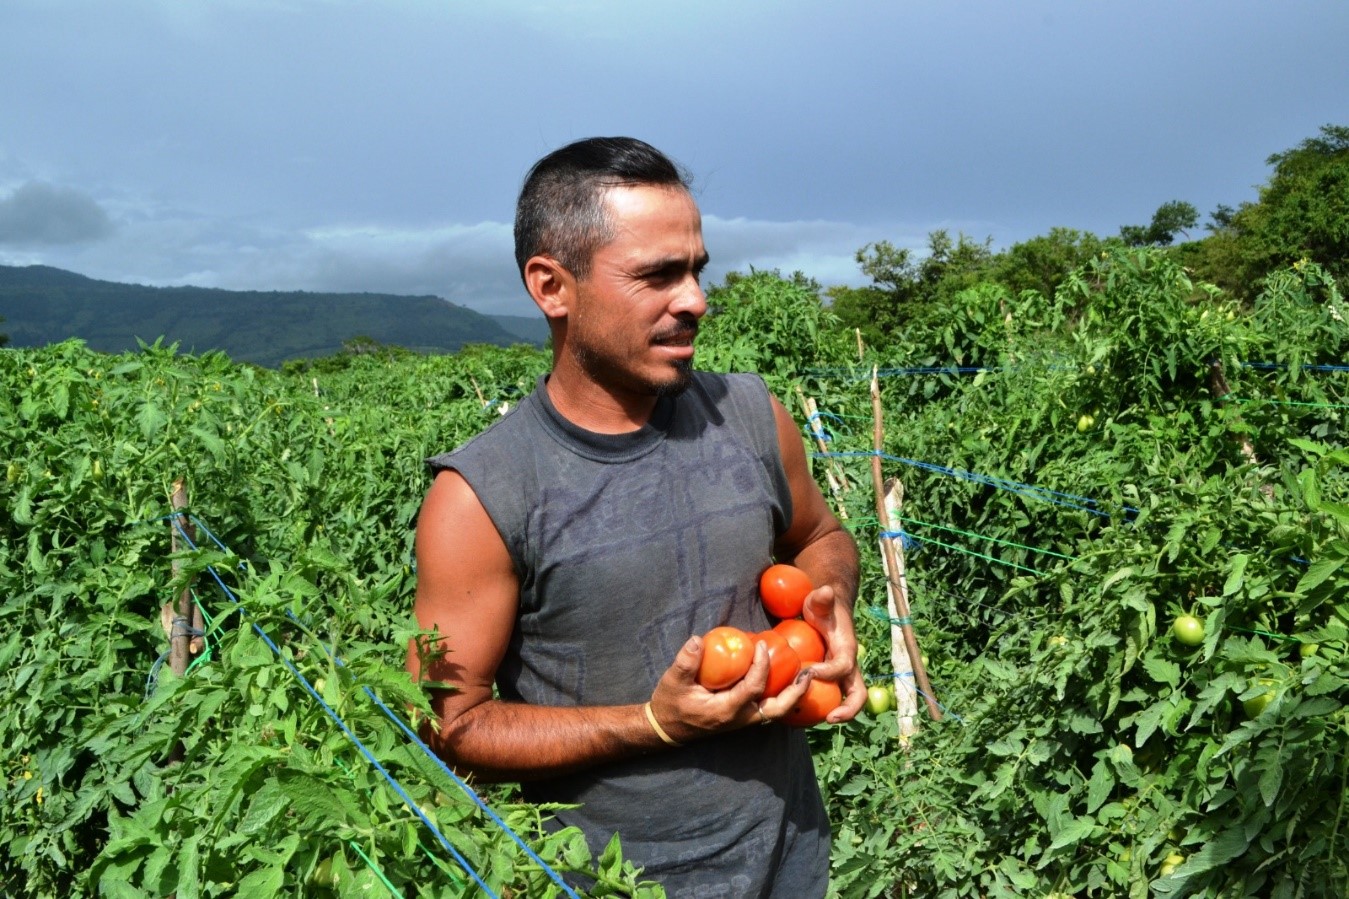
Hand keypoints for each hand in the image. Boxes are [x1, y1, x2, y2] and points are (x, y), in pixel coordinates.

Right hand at [649, 634, 814, 741]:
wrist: (668, 728)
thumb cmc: (671, 704)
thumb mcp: (673, 682)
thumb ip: (685, 662)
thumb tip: (698, 640)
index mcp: (726, 710)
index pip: (753, 688)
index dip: (762, 666)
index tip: (762, 644)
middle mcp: (740, 719)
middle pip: (778, 710)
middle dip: (796, 692)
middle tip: (809, 672)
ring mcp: (744, 721)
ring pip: (777, 712)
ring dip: (794, 695)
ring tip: (806, 675)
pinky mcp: (743, 717)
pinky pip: (769, 708)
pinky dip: (782, 697)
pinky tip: (788, 680)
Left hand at [801, 586, 865, 722]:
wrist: (827, 609)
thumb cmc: (821, 605)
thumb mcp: (819, 600)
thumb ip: (822, 598)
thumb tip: (825, 591)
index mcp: (847, 649)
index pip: (842, 666)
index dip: (827, 673)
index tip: (807, 672)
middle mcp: (848, 665)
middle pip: (858, 693)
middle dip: (849, 710)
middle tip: (830, 719)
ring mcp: (841, 675)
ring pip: (846, 700)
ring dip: (834, 714)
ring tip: (808, 724)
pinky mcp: (831, 679)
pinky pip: (829, 697)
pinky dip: (818, 707)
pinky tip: (796, 713)